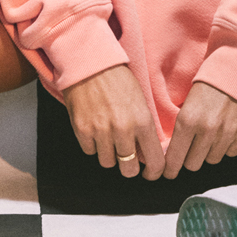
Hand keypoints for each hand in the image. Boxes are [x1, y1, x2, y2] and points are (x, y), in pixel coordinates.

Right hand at [63, 65, 164, 179]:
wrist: (90, 63)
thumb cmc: (118, 79)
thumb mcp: (140, 100)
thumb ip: (145, 128)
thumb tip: (149, 153)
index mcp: (142, 121)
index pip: (154, 161)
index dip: (154, 171)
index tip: (151, 172)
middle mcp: (123, 129)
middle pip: (129, 169)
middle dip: (130, 166)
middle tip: (128, 158)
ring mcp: (101, 131)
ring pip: (108, 162)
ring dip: (110, 154)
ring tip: (110, 138)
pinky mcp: (82, 131)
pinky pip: (90, 152)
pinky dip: (93, 145)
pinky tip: (96, 130)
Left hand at [163, 82, 236, 178]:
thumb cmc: (211, 80)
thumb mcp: (188, 100)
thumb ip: (182, 125)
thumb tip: (171, 148)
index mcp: (188, 120)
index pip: (175, 158)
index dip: (170, 169)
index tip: (168, 173)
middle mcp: (207, 130)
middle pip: (193, 164)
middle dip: (190, 158)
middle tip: (191, 149)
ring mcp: (228, 134)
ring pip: (212, 159)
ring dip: (209, 151)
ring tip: (211, 134)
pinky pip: (231, 153)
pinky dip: (227, 146)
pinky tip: (226, 130)